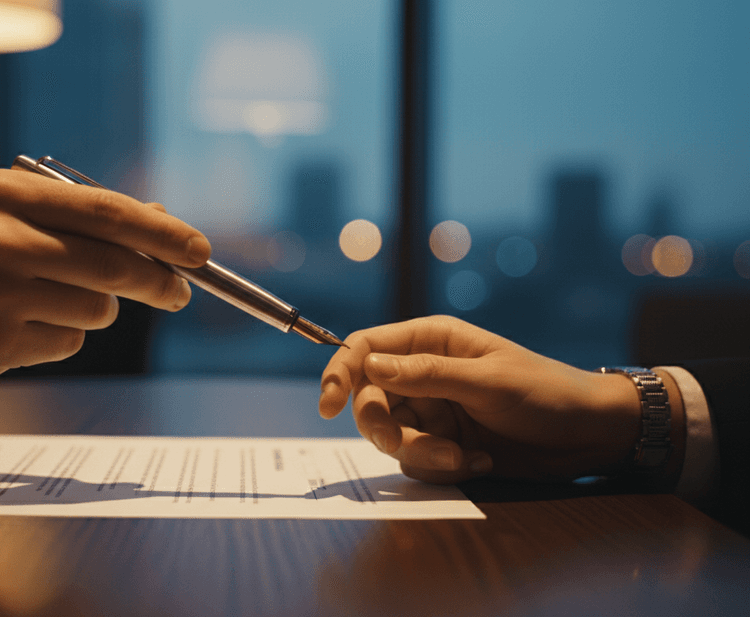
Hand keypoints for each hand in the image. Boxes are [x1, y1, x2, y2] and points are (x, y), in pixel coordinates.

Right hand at [0, 168, 210, 381]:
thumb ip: (72, 212)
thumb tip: (156, 220)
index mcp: (5, 195)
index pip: (107, 212)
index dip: (163, 234)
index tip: (199, 251)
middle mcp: (3, 242)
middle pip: (114, 267)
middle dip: (157, 282)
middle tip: (176, 292)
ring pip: (96, 312)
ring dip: (93, 309)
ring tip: (45, 296)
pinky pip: (65, 345)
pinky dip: (58, 336)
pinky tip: (15, 322)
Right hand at [319, 315, 665, 483]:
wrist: (589, 436)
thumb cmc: (545, 392)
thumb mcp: (487, 381)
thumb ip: (424, 374)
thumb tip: (367, 363)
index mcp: (430, 341)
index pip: (365, 348)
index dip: (340, 372)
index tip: (328, 405)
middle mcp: (422, 374)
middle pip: (368, 400)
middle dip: (384, 428)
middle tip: (408, 444)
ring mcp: (432, 411)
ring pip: (390, 437)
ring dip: (420, 454)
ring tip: (463, 458)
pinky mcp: (443, 444)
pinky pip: (416, 462)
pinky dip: (441, 468)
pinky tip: (478, 462)